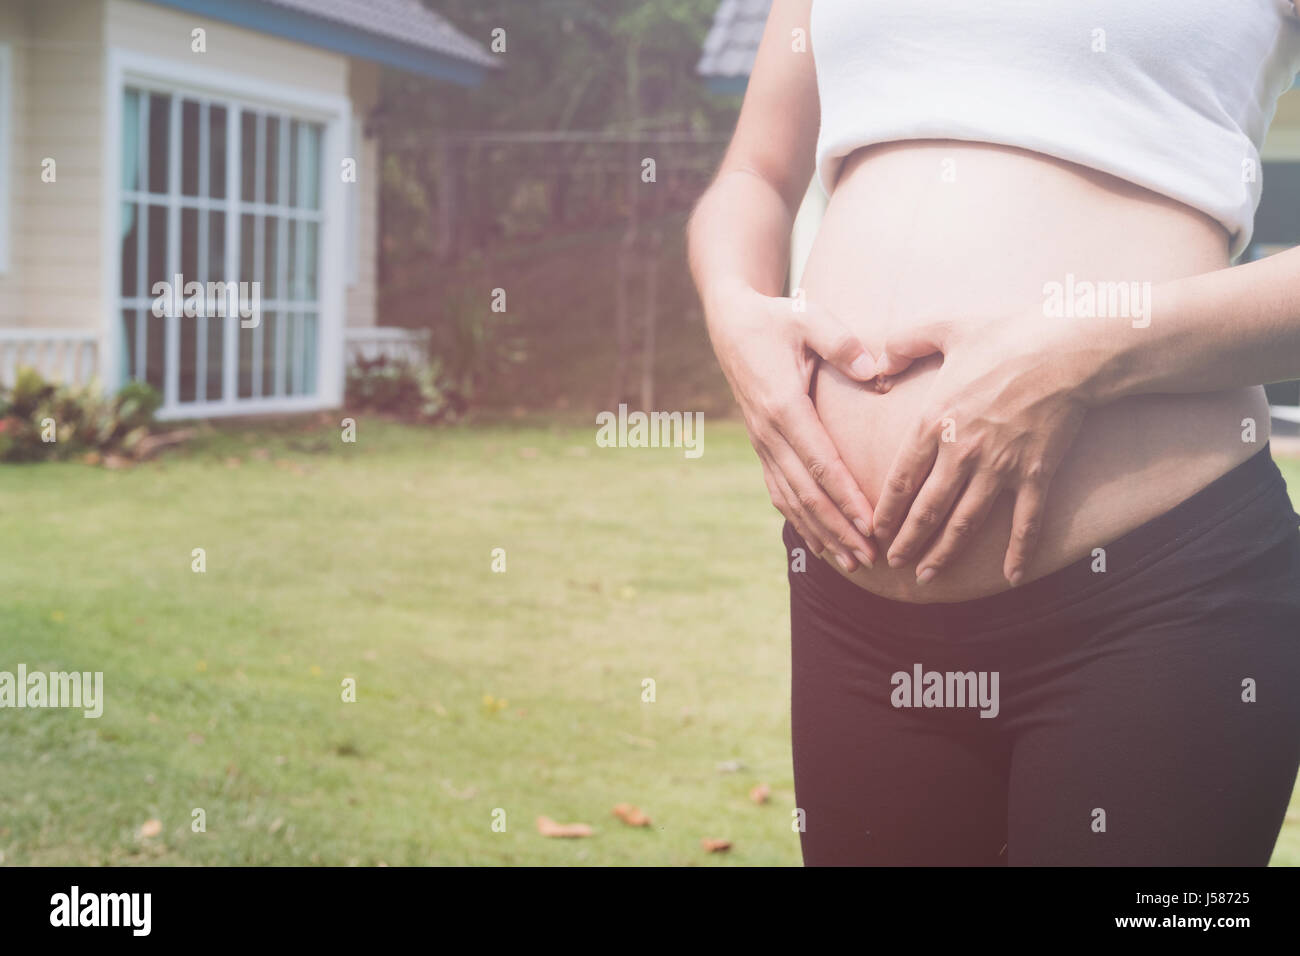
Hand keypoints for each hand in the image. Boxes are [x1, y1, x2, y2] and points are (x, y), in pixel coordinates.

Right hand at [704, 281, 880, 570]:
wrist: (731, 323)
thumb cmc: (777, 318)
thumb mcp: (809, 317)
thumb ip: (841, 342)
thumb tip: (873, 368)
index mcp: (783, 405)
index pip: (819, 462)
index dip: (845, 496)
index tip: (871, 523)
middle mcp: (769, 432)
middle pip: (807, 492)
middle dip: (839, 527)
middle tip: (869, 557)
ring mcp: (763, 443)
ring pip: (792, 499)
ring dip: (822, 532)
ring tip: (852, 561)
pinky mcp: (763, 446)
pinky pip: (780, 491)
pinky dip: (801, 521)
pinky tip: (821, 543)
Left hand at [869, 312, 1090, 585]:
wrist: (1071, 348)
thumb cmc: (1008, 334)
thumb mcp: (945, 327)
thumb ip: (903, 343)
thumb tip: (875, 360)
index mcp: (935, 421)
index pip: (901, 477)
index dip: (886, 509)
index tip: (874, 530)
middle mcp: (963, 452)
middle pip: (928, 509)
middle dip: (907, 541)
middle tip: (892, 563)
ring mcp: (1000, 467)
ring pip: (965, 522)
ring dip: (944, 553)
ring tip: (927, 576)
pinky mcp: (1037, 474)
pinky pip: (1025, 521)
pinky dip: (1018, 551)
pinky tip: (1010, 576)